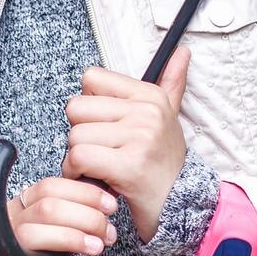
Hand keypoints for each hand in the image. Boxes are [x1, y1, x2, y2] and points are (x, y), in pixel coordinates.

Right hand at [0, 175, 118, 255]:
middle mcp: (3, 233)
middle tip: (108, 232)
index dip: (82, 193)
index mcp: (16, 214)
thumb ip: (66, 224)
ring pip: (27, 238)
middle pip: (44, 209)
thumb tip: (104, 206)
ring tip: (95, 248)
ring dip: (67, 239)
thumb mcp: (45, 240)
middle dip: (84, 216)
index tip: (109, 204)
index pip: (48, 188)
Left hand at [64, 45, 191, 240]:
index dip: (88, 105)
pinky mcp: (129, 165)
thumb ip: (171, 82)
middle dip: (79, 133)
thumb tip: (182, 51)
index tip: (102, 124)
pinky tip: (90, 178)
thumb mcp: (169, 117)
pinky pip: (79, 157)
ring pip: (74, 135)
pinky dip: (75, 172)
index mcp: (150, 95)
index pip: (91, 78)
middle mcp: (146, 112)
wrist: (181, 204)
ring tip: (96, 167)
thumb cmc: (163, 161)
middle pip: (76, 108)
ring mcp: (140, 137)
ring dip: (76, 158)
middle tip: (98, 150)